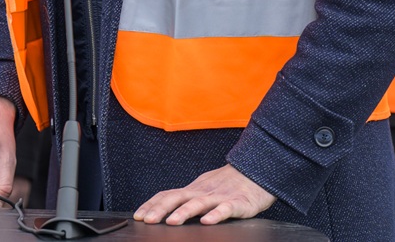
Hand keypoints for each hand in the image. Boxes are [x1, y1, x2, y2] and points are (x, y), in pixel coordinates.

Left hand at [134, 164, 275, 225]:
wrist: (256, 173)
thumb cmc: (228, 185)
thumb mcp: (203, 190)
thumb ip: (187, 200)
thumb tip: (164, 212)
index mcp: (192, 189)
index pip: (167, 195)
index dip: (152, 205)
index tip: (138, 216)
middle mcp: (202, 192)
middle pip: (177, 198)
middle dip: (160, 209)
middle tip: (147, 220)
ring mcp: (219, 196)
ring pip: (198, 203)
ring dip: (184, 212)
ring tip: (172, 221)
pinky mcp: (237, 202)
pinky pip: (225, 209)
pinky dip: (215, 214)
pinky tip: (207, 221)